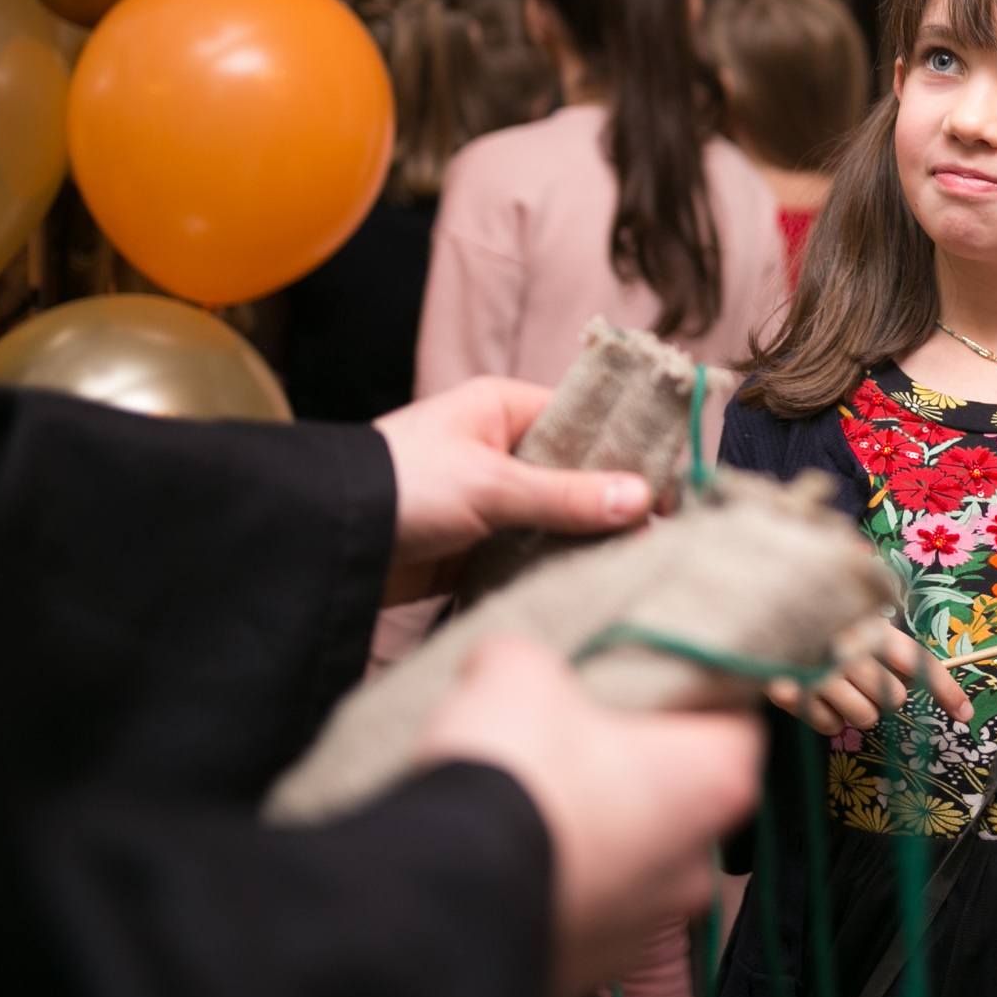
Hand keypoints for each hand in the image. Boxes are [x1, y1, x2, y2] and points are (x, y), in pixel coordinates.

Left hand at [375, 377, 650, 601]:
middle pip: (575, 475)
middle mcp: (498, 449)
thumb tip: (642, 500)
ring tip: (634, 567)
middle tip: (660, 538)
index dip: (627, 454)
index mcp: (502, 409)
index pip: (584, 423)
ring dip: (582, 543)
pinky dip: (550, 570)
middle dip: (611, 506)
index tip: (670, 492)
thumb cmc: (401, 485)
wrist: (326, 539)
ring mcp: (486, 500)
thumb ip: (567, 495)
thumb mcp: (491, 484)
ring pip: (554, 520)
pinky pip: (526, 556)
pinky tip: (585, 587)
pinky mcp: (473, 547)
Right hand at [413, 635, 760, 996]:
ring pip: (630, 860)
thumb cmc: (513, 781)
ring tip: (525, 803)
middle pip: (681, 794)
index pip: (736, 717)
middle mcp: (696, 863)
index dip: (689, 692)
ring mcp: (645, 928)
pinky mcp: (588, 972)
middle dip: (631, 767)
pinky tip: (504, 861)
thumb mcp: (517, 675)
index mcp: (714, 778)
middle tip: (571, 738)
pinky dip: (554, 888)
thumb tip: (508, 665)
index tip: (647, 682)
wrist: (439, 908)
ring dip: (590, 834)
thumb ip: (530, 661)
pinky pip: (582, 913)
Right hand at [767, 621, 971, 735]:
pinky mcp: (793, 692)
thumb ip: (893, 649)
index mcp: (869, 624)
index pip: (918, 661)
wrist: (763, 611)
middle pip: (894, 698)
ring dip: (856, 708)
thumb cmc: (822, 625)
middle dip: (883, 695)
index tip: (965, 714)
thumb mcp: (859, 622)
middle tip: (862, 680)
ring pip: (866, 717)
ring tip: (838, 687)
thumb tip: (935, 688)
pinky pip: (831, 727)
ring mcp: (820, 670)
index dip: (946, 689)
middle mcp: (849, 646)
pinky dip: (827, 717)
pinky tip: (816, 696)